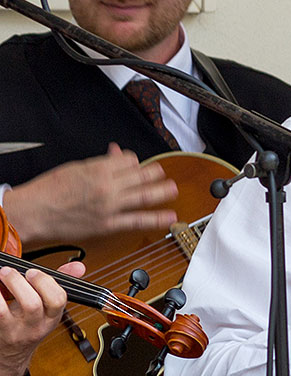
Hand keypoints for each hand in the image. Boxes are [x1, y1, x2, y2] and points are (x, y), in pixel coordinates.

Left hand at [0, 260, 84, 375]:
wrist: (10, 354)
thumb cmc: (26, 326)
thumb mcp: (46, 309)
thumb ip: (57, 285)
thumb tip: (78, 266)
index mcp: (51, 317)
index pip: (58, 300)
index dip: (46, 282)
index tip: (32, 271)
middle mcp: (36, 326)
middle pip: (35, 303)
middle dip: (25, 282)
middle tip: (12, 271)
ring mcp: (18, 330)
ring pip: (18, 308)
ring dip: (12, 285)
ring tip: (2, 274)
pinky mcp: (1, 331)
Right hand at [3, 145, 176, 244]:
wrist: (33, 212)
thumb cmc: (48, 190)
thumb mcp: (75, 168)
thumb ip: (100, 162)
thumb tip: (116, 152)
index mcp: (97, 169)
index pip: (129, 160)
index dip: (135, 162)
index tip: (136, 165)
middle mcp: (107, 186)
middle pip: (141, 176)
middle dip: (154, 173)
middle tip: (162, 173)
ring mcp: (109, 206)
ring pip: (144, 195)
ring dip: (163, 191)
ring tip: (173, 188)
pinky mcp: (108, 224)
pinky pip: (137, 221)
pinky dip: (157, 219)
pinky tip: (171, 217)